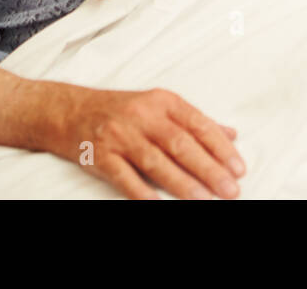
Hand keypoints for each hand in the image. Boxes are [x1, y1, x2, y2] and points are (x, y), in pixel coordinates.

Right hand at [67, 87, 244, 198]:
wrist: (67, 110)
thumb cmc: (119, 110)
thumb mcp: (158, 106)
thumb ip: (194, 121)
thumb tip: (231, 134)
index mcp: (161, 101)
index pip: (198, 124)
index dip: (220, 147)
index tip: (239, 168)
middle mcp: (142, 115)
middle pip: (181, 144)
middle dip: (209, 169)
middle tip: (230, 190)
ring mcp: (120, 135)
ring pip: (157, 162)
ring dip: (183, 184)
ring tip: (205, 200)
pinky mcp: (100, 155)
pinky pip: (125, 178)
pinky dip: (143, 193)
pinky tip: (158, 204)